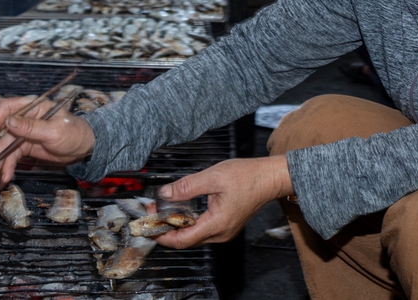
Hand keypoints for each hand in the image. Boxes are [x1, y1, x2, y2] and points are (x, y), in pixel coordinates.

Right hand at [0, 95, 94, 191]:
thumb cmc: (73, 133)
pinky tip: (2, 177)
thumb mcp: (54, 131)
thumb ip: (31, 127)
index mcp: (31, 106)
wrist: (83, 148)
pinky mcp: (22, 146)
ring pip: (1, 145)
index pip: (5, 107)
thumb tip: (8, 122)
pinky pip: (9, 156)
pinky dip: (4, 167)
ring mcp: (21, 132)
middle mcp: (22, 117)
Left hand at [154, 156, 292, 248]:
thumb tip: (164, 193)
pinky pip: (202, 231)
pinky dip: (188, 224)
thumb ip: (186, 187)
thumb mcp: (212, 177)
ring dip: (176, 226)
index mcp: (216, 224)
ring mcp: (224, 231)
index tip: (147, 224)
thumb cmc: (247, 176)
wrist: (269, 178)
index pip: (181, 240)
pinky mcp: (226, 226)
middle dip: (165, 229)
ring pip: (193, 237)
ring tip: (163, 210)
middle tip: (152, 213)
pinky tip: (181, 211)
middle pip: (185, 241)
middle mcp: (220, 233)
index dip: (161, 234)